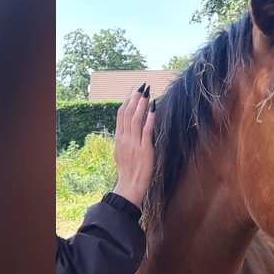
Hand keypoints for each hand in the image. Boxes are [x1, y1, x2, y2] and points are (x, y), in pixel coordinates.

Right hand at [113, 83, 155, 206]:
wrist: (129, 186)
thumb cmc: (129, 172)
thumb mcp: (123, 153)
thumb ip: (126, 140)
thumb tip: (129, 129)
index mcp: (119, 138)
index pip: (121, 115)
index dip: (127, 101)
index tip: (133, 91)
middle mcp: (124, 139)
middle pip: (127, 113)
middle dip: (134, 98)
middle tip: (141, 86)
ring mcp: (133, 143)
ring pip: (135, 119)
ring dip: (141, 104)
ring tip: (147, 93)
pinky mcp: (144, 149)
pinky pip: (146, 130)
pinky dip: (149, 118)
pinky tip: (154, 108)